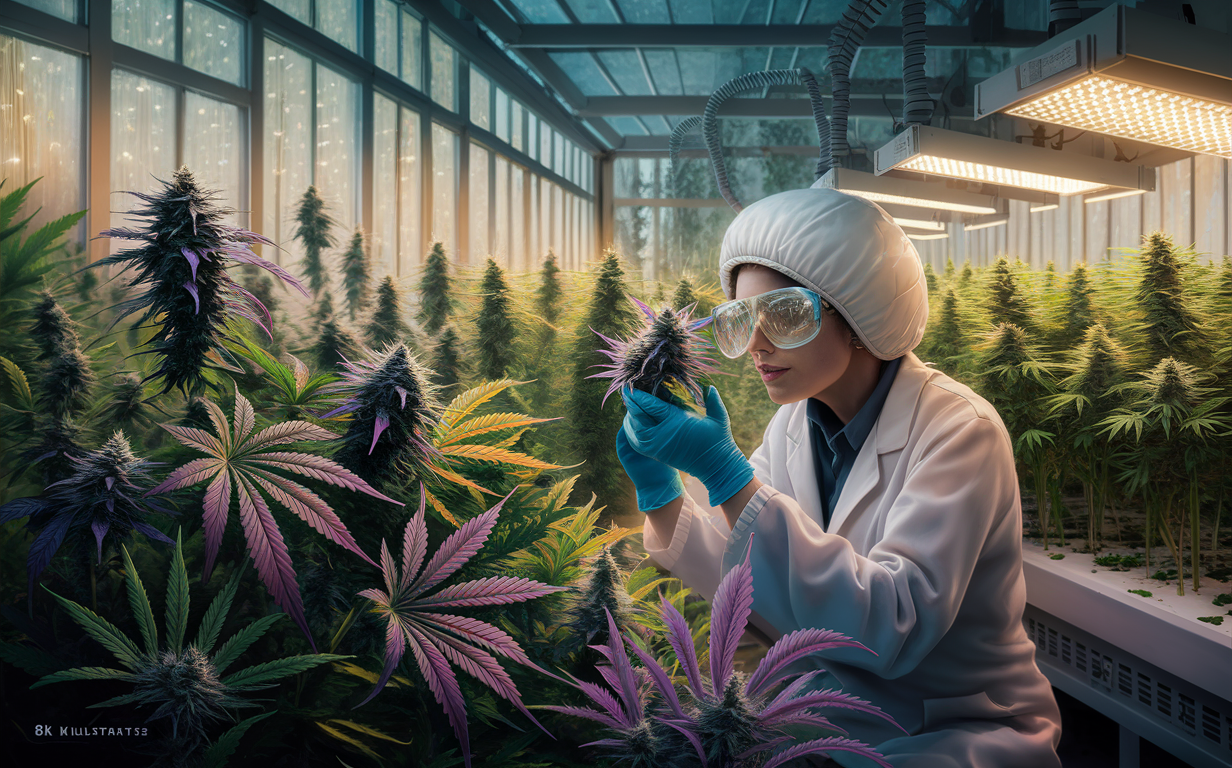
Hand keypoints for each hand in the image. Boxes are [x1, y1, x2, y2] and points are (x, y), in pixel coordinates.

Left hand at [621, 386, 753, 506]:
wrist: (715, 466)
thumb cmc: (718, 440)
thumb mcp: (719, 417)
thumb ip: (713, 400)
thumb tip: (709, 386)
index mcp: (675, 421)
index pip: (650, 405)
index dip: (639, 395)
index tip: (631, 385)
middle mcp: (662, 434)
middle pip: (638, 416)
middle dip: (631, 403)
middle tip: (626, 391)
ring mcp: (657, 446)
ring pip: (635, 429)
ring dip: (631, 416)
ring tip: (630, 405)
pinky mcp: (657, 454)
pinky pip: (637, 441)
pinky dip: (632, 431)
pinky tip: (632, 423)